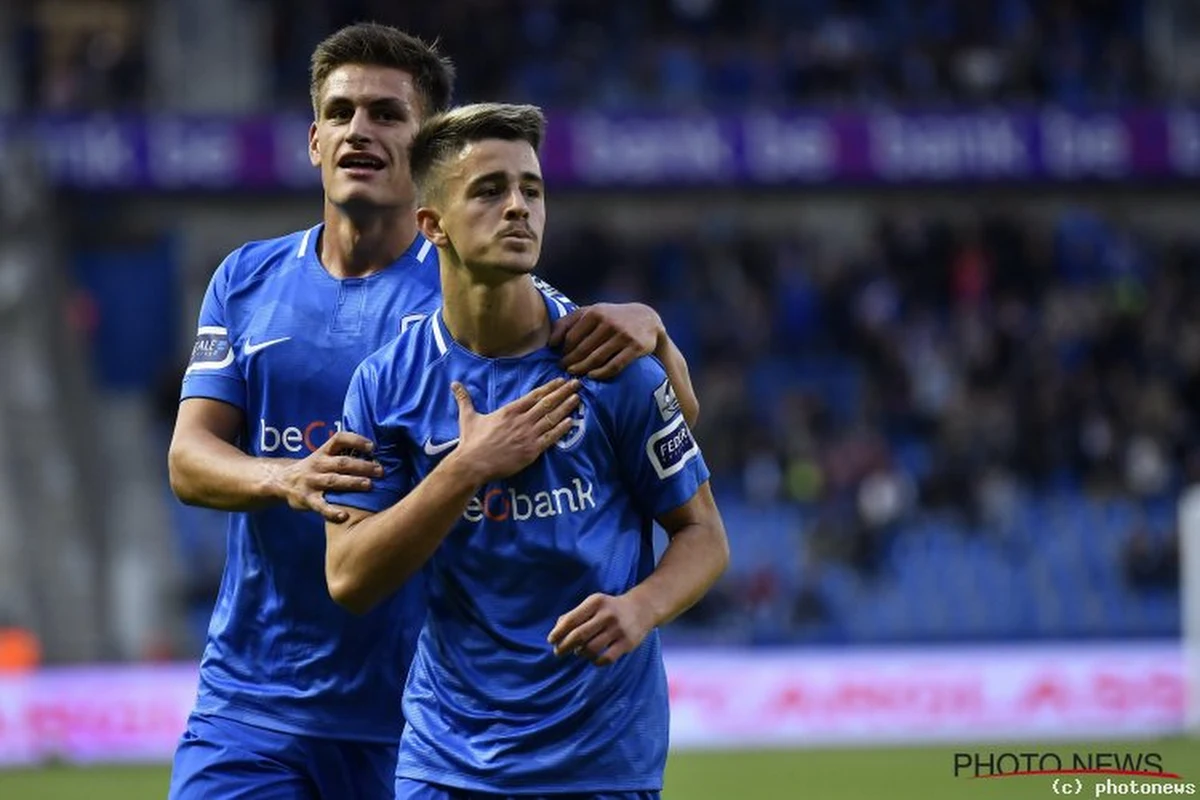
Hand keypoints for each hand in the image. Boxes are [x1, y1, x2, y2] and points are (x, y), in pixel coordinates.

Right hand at [277, 432, 382, 522]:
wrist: (282, 482)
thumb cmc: (314, 469)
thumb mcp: (324, 456)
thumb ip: (344, 454)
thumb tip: (377, 453)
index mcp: (324, 451)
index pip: (339, 439)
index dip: (356, 440)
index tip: (372, 447)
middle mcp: (318, 464)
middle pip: (342, 463)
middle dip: (362, 466)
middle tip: (380, 471)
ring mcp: (312, 482)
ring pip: (334, 481)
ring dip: (352, 483)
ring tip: (370, 486)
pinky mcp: (307, 499)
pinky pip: (320, 506)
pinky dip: (332, 511)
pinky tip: (345, 516)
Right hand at [450, 378, 579, 483]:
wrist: (473, 464)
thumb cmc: (471, 441)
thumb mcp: (468, 416)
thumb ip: (464, 399)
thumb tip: (454, 384)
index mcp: (510, 411)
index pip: (535, 396)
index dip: (550, 387)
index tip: (561, 381)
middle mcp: (522, 420)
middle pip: (547, 403)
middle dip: (563, 393)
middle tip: (577, 384)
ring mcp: (528, 435)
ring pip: (552, 418)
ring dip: (566, 407)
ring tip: (578, 398)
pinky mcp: (531, 451)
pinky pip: (551, 438)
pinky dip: (562, 429)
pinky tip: (572, 421)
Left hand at [547, 592, 653, 666]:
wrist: (642, 608)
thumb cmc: (610, 608)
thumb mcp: (593, 604)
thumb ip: (575, 615)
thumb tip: (556, 631)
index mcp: (596, 602)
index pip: (571, 620)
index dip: (558, 632)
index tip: (551, 640)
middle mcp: (607, 615)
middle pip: (578, 636)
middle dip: (564, 646)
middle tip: (558, 652)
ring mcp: (618, 630)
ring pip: (591, 649)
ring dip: (580, 653)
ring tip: (578, 652)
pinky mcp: (627, 643)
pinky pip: (606, 659)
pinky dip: (595, 662)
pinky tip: (593, 658)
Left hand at [549, 303, 663, 379]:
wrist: (648, 319)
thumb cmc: (613, 317)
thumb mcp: (592, 312)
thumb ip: (569, 322)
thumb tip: (550, 342)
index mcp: (595, 312)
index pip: (572, 337)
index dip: (564, 350)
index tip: (560, 359)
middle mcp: (609, 322)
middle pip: (583, 349)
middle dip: (570, 362)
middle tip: (565, 370)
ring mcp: (623, 335)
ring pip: (597, 358)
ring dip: (582, 369)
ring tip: (575, 374)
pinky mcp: (635, 347)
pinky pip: (614, 366)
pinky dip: (601, 374)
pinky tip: (592, 376)